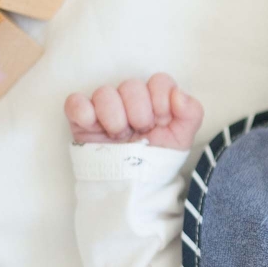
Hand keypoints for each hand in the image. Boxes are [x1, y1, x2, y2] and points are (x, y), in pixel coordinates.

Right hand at [64, 73, 203, 150]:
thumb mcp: (182, 138)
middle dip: (139, 114)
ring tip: (119, 137)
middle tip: (140, 133)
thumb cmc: (157, 158)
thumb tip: (178, 94)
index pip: (159, 80)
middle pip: (132, 86)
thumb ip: (192, 112)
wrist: (133, 186)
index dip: (161, 101)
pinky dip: (84, 113)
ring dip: (115, 119)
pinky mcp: (81, 119)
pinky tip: (96, 128)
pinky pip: (75, 102)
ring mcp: (104, 107)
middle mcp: (129, 99)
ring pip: (105, 93)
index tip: (161, 122)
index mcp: (155, 99)